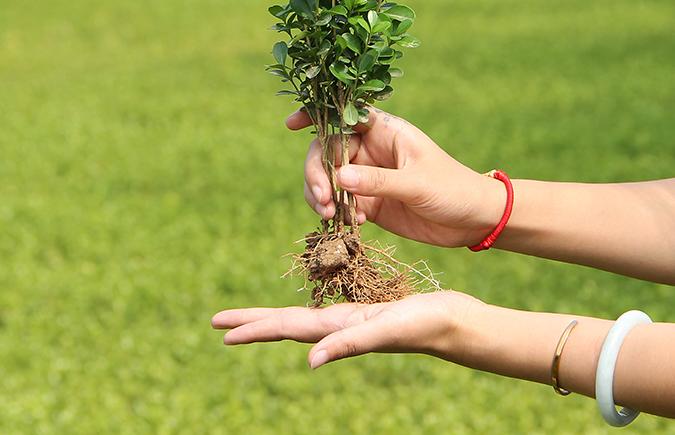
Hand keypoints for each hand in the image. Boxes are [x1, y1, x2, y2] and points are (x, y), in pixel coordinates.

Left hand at [212, 291, 481, 368]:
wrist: (456, 323)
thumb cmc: (426, 325)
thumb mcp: (386, 331)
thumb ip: (349, 344)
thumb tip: (309, 363)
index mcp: (338, 329)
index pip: (286, 328)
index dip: (253, 327)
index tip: (221, 330)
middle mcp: (339, 327)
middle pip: (286, 324)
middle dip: (252, 323)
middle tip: (218, 322)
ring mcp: (352, 321)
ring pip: (303, 319)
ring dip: (274, 318)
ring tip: (253, 318)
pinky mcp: (367, 312)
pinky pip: (327, 311)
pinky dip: (309, 311)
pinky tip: (308, 315)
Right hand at [286, 107, 506, 247]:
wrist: (474, 220)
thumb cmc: (452, 189)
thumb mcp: (417, 183)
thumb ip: (379, 181)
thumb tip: (338, 179)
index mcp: (384, 131)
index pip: (343, 115)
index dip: (316, 116)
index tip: (292, 125)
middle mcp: (370, 150)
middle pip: (326, 151)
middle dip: (316, 173)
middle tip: (323, 200)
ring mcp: (367, 177)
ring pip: (327, 179)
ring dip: (320, 196)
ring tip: (331, 217)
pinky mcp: (368, 203)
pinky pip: (339, 204)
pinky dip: (335, 213)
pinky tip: (351, 225)